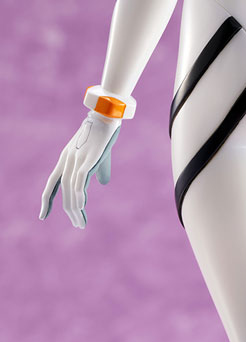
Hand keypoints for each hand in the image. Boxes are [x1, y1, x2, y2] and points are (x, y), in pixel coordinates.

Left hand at [39, 112, 120, 227]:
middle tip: (78, 225)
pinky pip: (79, 181)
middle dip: (69, 211)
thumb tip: (103, 184)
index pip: (52, 184)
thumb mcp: (99, 156)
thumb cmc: (104, 135)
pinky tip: (81, 207)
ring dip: (75, 209)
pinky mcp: (87, 159)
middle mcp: (66, 161)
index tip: (43, 216)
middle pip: (63, 192)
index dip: (47, 200)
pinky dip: (79, 196)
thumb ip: (99, 171)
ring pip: (71, 190)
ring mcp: (76, 160)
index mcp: (65, 160)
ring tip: (81, 222)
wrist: (106, 116)